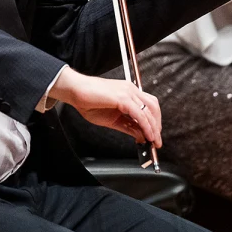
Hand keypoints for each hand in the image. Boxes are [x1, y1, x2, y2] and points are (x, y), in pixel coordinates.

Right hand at [47, 67, 161, 146]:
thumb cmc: (88, 101)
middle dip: (157, 125)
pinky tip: (147, 135)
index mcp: (129, 92)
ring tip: (153, 141)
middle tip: (156, 141)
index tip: (154, 135)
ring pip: (149, 111)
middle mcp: (131, 90)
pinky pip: (140, 114)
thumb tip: (140, 135)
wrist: (75, 91)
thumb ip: (127, 126)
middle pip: (153, 107)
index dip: (154, 121)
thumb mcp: (112, 119)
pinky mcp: (123, 97)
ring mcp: (128, 92)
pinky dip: (146, 126)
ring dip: (154, 128)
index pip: (149, 105)